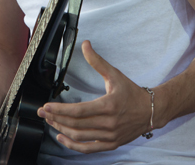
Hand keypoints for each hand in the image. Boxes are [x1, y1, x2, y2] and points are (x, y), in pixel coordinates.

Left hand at [37, 41, 152, 152]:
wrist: (151, 111)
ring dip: (62, 129)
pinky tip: (62, 137)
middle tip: (43, 113)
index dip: (60, 110)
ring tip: (50, 122)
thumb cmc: (132, 93)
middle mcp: (109, 123)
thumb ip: (97, 61)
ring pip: (79, 136)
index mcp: (108, 106)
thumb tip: (86, 45)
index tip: (46, 107)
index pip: (78, 111)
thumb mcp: (115, 74)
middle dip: (56, 118)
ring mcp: (110, 136)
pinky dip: (73, 145)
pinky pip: (88, 148)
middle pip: (76, 124)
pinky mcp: (111, 144)